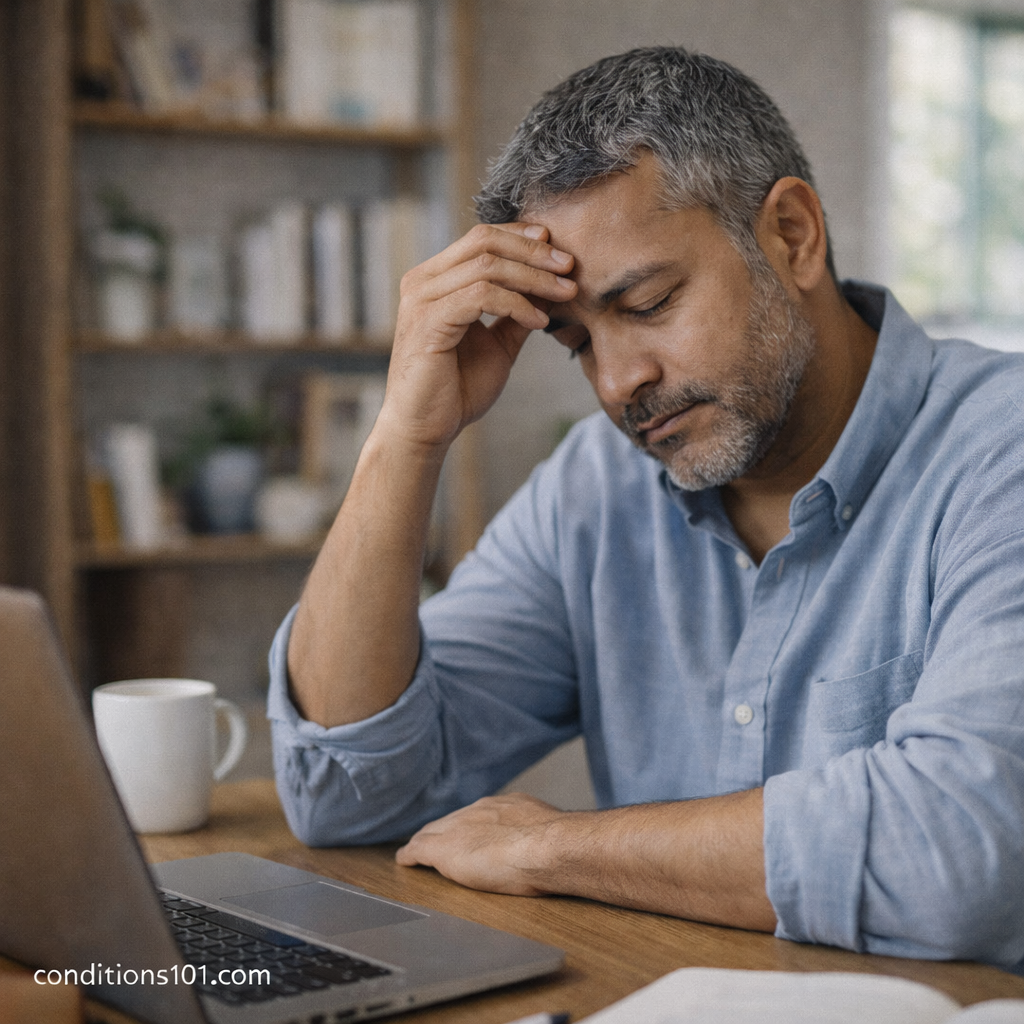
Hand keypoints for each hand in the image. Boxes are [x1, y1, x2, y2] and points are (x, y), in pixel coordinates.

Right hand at [377, 223, 576, 451]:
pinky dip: (516, 304)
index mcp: (435, 279)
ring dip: (533, 278)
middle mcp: (423, 281)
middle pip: (484, 241)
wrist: (427, 429)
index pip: (481, 238)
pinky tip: (538, 321)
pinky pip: (480, 296)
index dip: (523, 237)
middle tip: (570, 267)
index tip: (560, 251)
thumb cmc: (456, 390)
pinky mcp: (428, 322)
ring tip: (564, 293)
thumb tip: (552, 287)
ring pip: (486, 265)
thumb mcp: (498, 344)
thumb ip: (518, 313)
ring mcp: (422, 299)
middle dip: (534, 251)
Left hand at [395, 792, 566, 894]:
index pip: (477, 816)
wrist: (546, 847)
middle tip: (434, 843)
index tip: (468, 836)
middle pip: (451, 821)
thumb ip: (542, 833)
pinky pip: (419, 849)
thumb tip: (554, 843)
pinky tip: (404, 860)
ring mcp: (460, 828)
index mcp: (504, 807)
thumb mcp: (549, 833)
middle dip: (442, 831)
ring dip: (425, 842)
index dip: (468, 827)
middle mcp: (479, 811)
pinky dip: (411, 854)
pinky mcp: (444, 849)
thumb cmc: (555, 846)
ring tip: (416, 850)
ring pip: (433, 832)